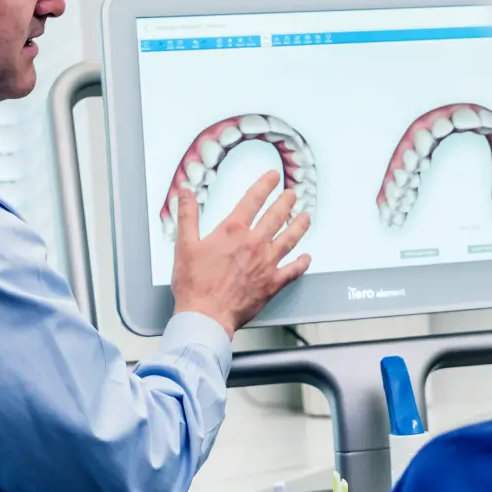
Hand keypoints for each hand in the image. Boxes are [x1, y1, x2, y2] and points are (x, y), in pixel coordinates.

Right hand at [171, 170, 311, 335]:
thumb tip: (185, 193)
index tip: (273, 177)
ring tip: (306, 217)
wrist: (206, 315)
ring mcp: (266, 263)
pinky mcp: (272, 283)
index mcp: (233, 231)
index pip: (253, 200)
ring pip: (290, 239)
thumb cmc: (195, 284)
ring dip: (299, 226)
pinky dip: (302, 263)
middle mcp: (254, 243)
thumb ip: (187, 216)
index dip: (265, 185)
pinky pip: (293, 270)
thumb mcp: (184, 245)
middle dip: (286, 202)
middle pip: (276, 216)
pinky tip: (307, 258)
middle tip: (293, 194)